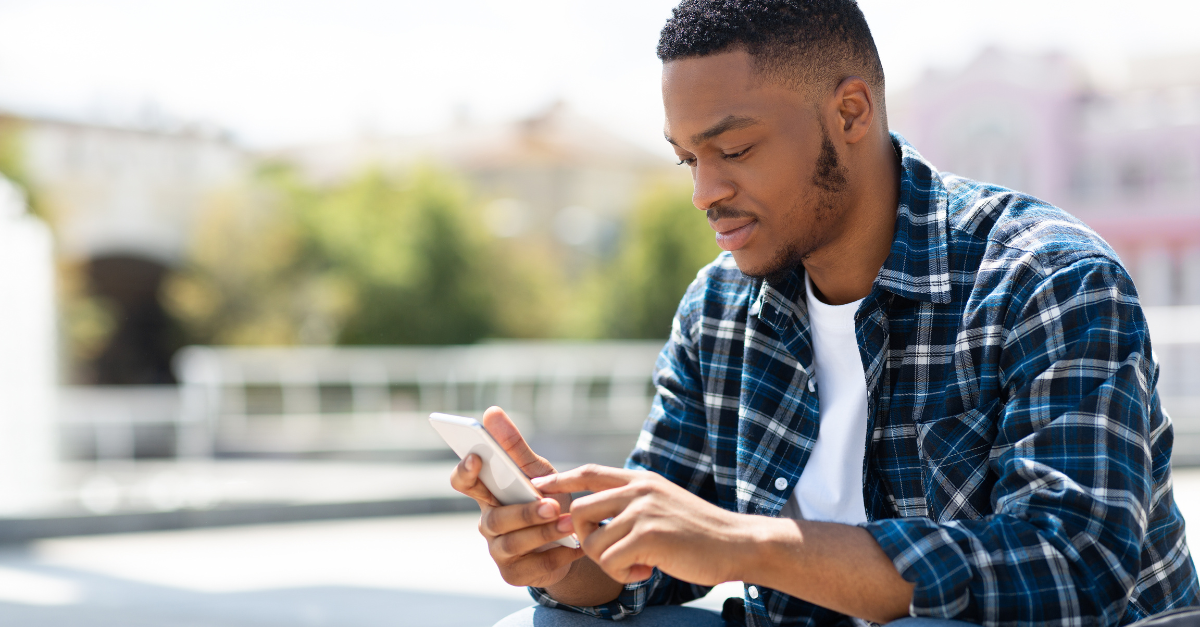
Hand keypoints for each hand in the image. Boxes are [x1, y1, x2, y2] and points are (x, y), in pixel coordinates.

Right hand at [449, 406, 584, 587]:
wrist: (568, 541)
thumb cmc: (546, 499)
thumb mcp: (536, 471)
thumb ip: (514, 446)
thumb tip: (491, 411)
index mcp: (488, 494)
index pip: (463, 481)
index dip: (465, 471)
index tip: (476, 457)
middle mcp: (487, 522)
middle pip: (495, 518)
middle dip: (524, 512)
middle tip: (551, 505)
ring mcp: (498, 550)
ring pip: (513, 543)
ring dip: (544, 532)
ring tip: (569, 523)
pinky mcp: (513, 574)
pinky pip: (532, 566)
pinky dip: (556, 554)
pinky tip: (574, 544)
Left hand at [533, 465, 747, 585]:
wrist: (737, 543)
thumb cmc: (700, 532)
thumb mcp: (664, 502)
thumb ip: (634, 501)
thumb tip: (595, 513)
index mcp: (641, 479)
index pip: (589, 472)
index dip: (560, 479)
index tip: (539, 484)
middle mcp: (639, 489)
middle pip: (578, 509)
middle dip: (583, 539)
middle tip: (610, 553)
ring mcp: (643, 511)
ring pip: (591, 540)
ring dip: (607, 562)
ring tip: (636, 564)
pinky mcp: (649, 536)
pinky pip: (609, 560)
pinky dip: (622, 573)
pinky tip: (645, 572)